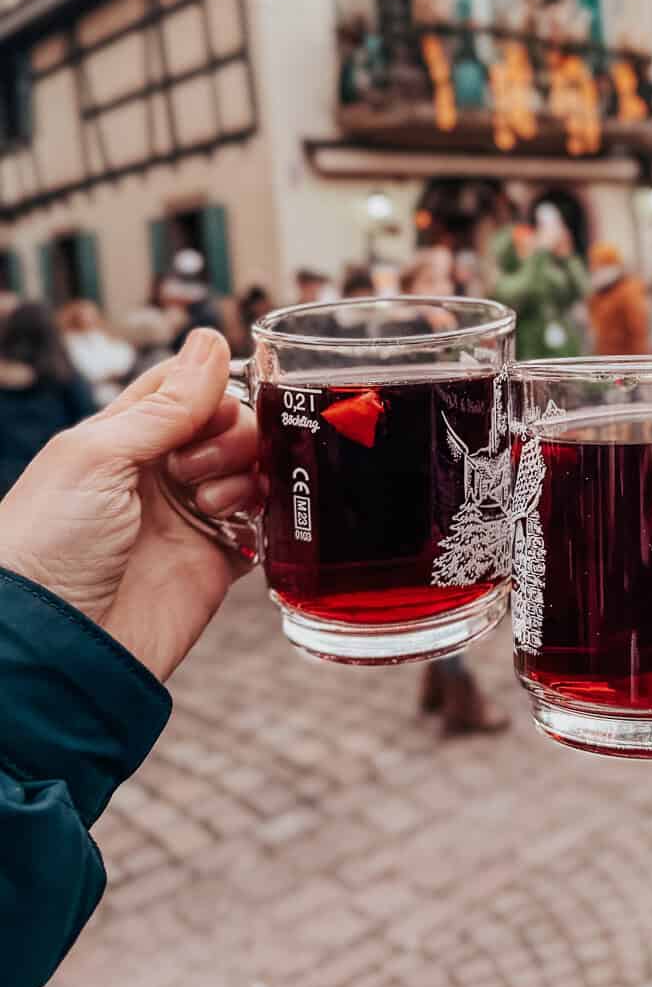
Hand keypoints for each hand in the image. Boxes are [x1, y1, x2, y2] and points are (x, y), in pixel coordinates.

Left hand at [0, 329, 257, 681]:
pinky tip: (244, 518)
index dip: (207, 381)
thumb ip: (166, 404)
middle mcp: (157, 474)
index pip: (178, 387)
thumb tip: (211, 339)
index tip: (223, 386)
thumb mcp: (99, 455)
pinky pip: (265, 525)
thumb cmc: (48, 545)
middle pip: (225, 422)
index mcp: (119, 440)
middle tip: (197, 462)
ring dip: (244, 470)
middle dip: (230, 430)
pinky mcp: (218, 562)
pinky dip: (269, 514)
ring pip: (251, 467)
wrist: (56, 647)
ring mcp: (190, 517)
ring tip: (210, 501)